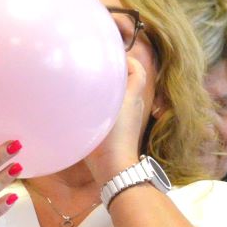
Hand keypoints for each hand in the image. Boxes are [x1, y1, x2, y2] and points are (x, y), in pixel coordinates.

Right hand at [85, 56, 152, 187]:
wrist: (115, 169)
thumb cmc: (110, 139)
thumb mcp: (103, 108)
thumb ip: (100, 89)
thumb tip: (94, 75)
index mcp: (132, 96)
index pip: (137, 70)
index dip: (127, 60)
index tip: (110, 57)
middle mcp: (135, 106)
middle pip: (129, 82)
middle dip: (115, 74)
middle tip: (94, 70)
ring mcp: (130, 121)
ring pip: (123, 97)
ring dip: (110, 91)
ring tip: (89, 88)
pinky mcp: (124, 133)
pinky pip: (118, 112)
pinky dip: (108, 107)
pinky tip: (90, 110)